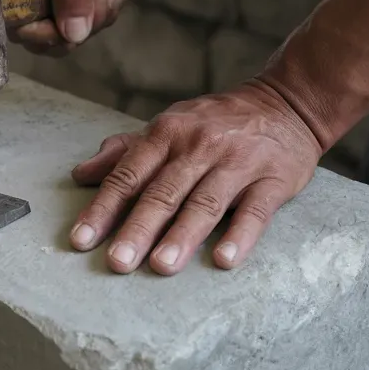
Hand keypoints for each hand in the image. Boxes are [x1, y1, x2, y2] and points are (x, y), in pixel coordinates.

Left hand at [68, 80, 322, 273]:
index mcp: (167, 134)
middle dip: (138, 229)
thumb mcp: (169, 126)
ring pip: (205, 202)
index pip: (128, 175)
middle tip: (117, 262)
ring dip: (182, 236)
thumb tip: (81, 175)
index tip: (81, 240)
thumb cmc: (216, 123)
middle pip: (163, 192)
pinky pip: (256, 210)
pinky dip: (240, 235)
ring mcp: (238, 162)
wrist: (287, 103)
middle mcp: (200, 145)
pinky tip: (225, 259)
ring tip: (161, 266)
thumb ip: (124, 152)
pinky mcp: (274, 179)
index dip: (103, 208)